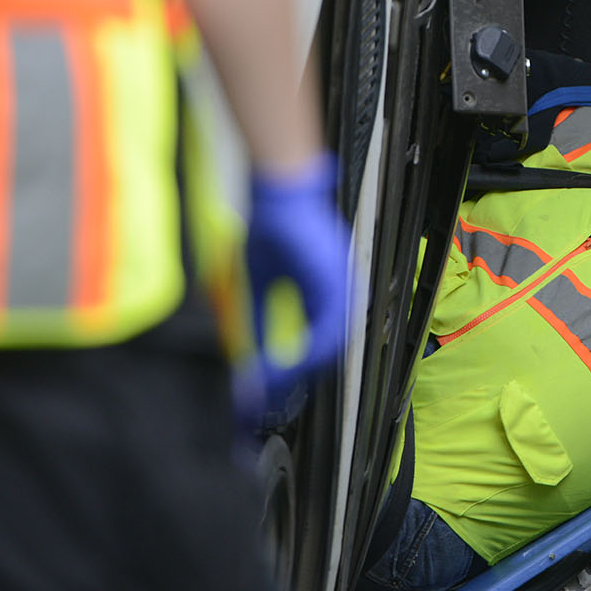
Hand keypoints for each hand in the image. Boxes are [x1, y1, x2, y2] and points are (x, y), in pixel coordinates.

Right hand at [245, 154, 352, 403]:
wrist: (276, 201)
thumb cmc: (271, 232)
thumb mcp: (259, 288)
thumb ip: (257, 323)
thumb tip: (247, 355)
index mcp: (327, 292)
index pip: (321, 341)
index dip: (297, 365)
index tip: (272, 382)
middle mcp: (342, 292)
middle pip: (329, 346)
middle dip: (299, 372)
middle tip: (271, 390)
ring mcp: (343, 287)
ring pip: (332, 342)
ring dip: (302, 366)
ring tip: (275, 380)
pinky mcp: (336, 283)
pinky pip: (328, 328)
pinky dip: (307, 349)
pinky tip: (287, 360)